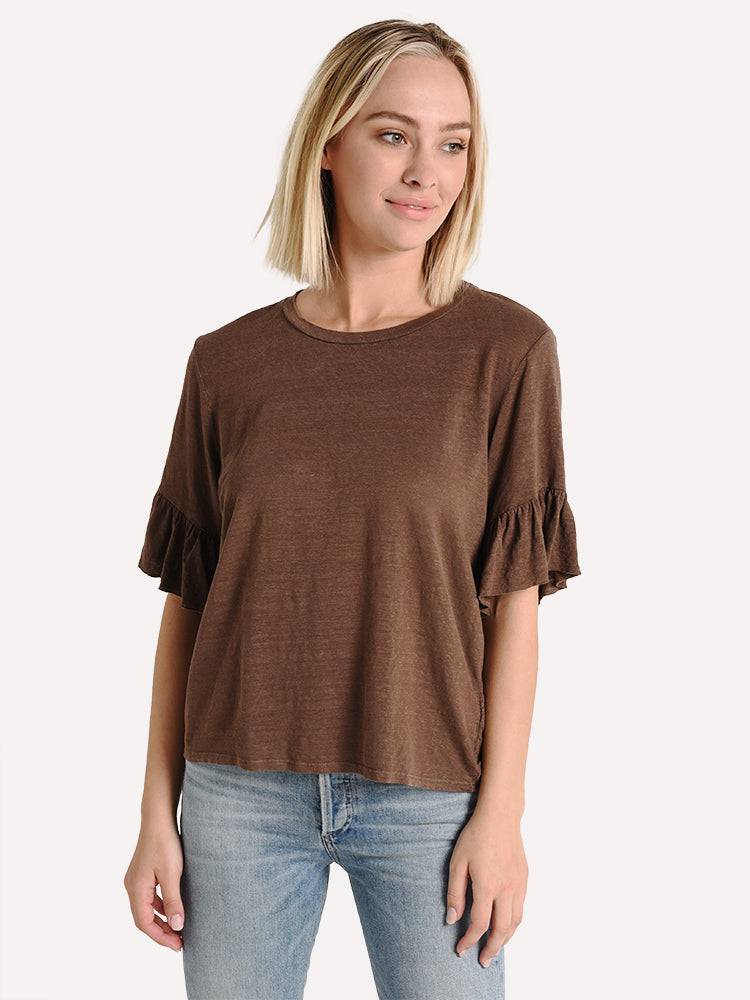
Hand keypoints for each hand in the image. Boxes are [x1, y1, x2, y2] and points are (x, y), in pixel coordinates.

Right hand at [124, 821, 184, 950]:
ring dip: (160, 920)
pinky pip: (149, 897)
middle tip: (179, 941)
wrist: (158, 818)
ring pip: (146, 908)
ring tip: (178, 928)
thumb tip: (176, 926)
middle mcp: (132, 886)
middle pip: (143, 918)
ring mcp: (136, 879)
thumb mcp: (172, 873)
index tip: (177, 945)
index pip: (144, 923)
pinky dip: (160, 906)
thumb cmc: (165, 843)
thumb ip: (173, 900)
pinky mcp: (142, 873)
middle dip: (161, 932)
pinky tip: (173, 907)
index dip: (160, 937)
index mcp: (136, 888)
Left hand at [445, 809, 527, 966]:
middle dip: (492, 949)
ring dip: (505, 939)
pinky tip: (505, 925)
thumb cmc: (475, 836)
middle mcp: (506, 889)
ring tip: (494, 948)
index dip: (469, 940)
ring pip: (515, 922)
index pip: (479, 924)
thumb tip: (452, 919)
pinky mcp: (524, 879)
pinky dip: (514, 923)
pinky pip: (521, 908)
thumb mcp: (457, 862)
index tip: (461, 949)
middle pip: (501, 930)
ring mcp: (518, 884)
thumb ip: (455, 892)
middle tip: (483, 961)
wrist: (500, 816)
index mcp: (487, 886)